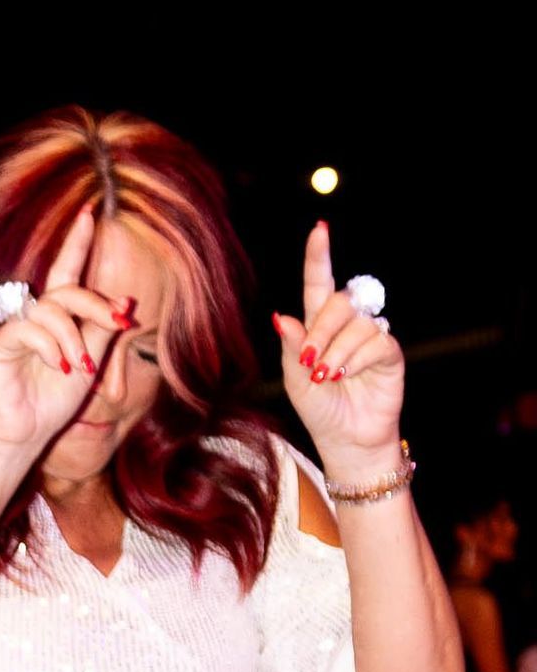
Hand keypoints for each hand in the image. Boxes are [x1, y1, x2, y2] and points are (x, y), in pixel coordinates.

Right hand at [0, 206, 133, 469]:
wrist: (25, 436)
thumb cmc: (53, 402)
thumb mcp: (90, 362)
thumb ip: (103, 330)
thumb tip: (125, 301)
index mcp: (56, 318)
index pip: (67, 273)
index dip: (77, 243)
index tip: (91, 211)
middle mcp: (33, 317)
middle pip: (66, 289)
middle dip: (95, 303)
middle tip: (118, 320)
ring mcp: (14, 328)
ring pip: (50, 309)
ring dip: (72, 336)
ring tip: (78, 365)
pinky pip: (28, 329)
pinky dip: (50, 347)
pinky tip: (59, 367)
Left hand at [273, 222, 405, 474]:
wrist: (346, 441)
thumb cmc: (320, 410)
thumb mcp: (296, 380)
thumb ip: (292, 347)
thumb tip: (281, 316)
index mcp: (319, 327)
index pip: (319, 285)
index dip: (319, 258)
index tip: (320, 230)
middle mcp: (347, 325)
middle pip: (338, 303)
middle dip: (320, 330)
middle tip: (311, 363)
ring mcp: (370, 336)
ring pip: (356, 323)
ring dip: (337, 350)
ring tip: (327, 377)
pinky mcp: (389, 352)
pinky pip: (375, 340)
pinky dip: (356, 358)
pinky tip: (346, 374)